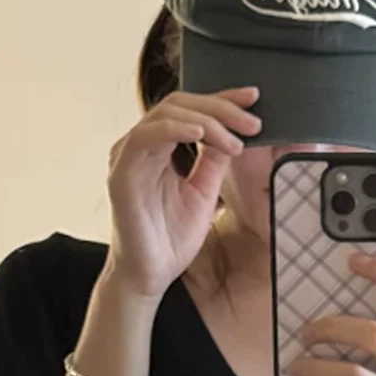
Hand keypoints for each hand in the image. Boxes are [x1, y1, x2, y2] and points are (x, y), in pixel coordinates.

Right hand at [104, 89, 262, 302]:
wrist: (149, 275)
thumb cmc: (169, 239)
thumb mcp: (204, 194)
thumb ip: (213, 162)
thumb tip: (233, 134)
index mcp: (160, 147)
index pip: (191, 110)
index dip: (222, 100)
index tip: (253, 99)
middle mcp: (143, 145)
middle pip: (181, 103)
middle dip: (221, 108)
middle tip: (253, 122)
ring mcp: (130, 155)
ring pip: (167, 113)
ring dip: (207, 120)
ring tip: (235, 139)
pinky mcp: (122, 172)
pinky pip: (147, 136)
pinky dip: (175, 129)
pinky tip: (200, 133)